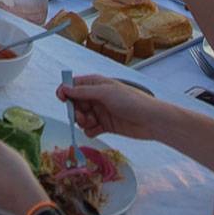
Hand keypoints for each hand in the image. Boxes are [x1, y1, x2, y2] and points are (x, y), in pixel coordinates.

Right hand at [58, 73, 178, 143]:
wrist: (151, 120)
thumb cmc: (131, 101)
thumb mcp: (105, 93)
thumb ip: (83, 91)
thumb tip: (64, 88)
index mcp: (96, 84)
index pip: (73, 85)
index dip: (65, 91)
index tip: (62, 99)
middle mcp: (97, 97)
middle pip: (75, 103)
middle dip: (75, 110)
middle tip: (81, 116)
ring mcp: (101, 112)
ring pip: (81, 117)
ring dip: (82, 121)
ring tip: (92, 123)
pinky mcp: (105, 125)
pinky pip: (90, 129)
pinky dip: (90, 130)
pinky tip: (97, 130)